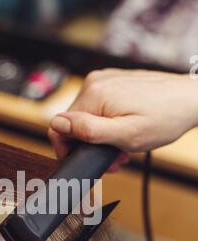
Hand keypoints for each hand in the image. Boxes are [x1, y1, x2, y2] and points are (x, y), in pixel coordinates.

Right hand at [49, 69, 197, 160]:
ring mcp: (104, 80)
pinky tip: (125, 130)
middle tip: (116, 158)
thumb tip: (56, 124)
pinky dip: (107, 123)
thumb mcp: (126, 134)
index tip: (92, 160)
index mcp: (93, 94)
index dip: (70, 149)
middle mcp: (94, 82)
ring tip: (123, 146)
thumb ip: (88, 131)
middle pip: (74, 122)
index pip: (60, 126)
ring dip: (100, 136)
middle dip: (90, 144)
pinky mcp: (113, 81)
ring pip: (86, 116)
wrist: (191, 99)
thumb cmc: (165, 118)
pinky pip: (99, 107)